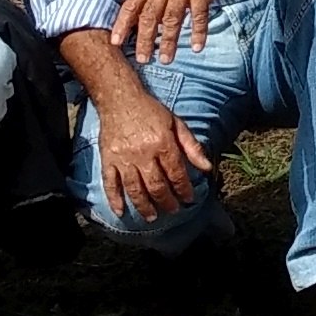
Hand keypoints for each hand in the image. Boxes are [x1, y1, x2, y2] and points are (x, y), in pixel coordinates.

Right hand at [95, 88, 215, 225]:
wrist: (119, 98)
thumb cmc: (150, 111)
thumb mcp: (176, 124)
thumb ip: (192, 147)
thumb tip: (208, 167)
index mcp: (162, 144)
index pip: (176, 174)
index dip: (184, 189)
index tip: (189, 199)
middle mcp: (143, 154)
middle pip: (156, 186)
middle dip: (166, 202)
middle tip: (172, 210)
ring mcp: (123, 158)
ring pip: (135, 189)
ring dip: (144, 206)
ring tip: (152, 217)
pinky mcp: (108, 159)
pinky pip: (110, 183)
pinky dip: (114, 199)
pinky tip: (120, 212)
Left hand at [115, 0, 248, 63]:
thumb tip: (136, 15)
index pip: (132, 5)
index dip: (123, 24)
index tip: (116, 42)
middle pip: (150, 17)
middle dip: (144, 40)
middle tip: (142, 59)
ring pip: (172, 20)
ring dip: (168, 41)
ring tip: (166, 59)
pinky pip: (199, 17)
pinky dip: (198, 33)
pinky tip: (196, 47)